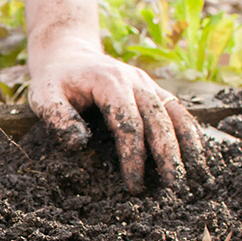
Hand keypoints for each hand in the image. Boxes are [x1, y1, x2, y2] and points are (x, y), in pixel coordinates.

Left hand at [27, 35, 207, 193]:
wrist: (68, 55)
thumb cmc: (55, 81)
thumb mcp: (44, 96)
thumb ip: (57, 118)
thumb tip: (79, 143)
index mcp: (109, 82)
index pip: (128, 122)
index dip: (134, 155)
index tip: (134, 184)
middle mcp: (135, 80)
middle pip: (158, 119)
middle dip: (167, 153)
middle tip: (173, 185)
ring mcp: (148, 84)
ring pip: (175, 113)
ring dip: (187, 143)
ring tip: (196, 174)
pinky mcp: (153, 90)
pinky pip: (177, 110)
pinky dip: (189, 131)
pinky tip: (197, 154)